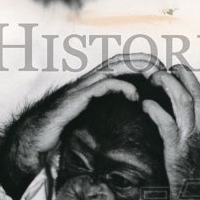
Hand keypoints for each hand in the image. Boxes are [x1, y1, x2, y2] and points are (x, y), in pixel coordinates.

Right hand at [19, 53, 165, 167]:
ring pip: (114, 68)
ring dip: (137, 70)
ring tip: (155, 77)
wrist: (35, 138)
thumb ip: (104, 110)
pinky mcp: (77, 98)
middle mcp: (88, 81)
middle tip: (164, 68)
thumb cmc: (59, 129)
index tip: (160, 72)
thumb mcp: (88, 117)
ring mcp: (82, 87)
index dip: (141, 64)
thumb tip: (124, 112)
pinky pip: (103, 85)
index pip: (121, 65)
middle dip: (143, 61)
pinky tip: (135, 97)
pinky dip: (121, 87)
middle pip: (120, 61)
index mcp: (93, 84)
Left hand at [140, 65, 199, 198]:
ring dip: (168, 85)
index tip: (187, 80)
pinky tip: (145, 104)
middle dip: (184, 76)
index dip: (199, 88)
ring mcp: (192, 141)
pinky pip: (165, 123)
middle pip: (197, 94)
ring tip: (155, 77)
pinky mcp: (177, 152)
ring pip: (183, 102)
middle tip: (170, 67)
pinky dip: (155, 110)